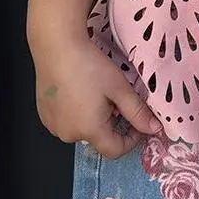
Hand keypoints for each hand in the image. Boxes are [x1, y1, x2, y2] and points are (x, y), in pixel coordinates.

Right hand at [32, 31, 161, 157]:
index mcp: (90, 130)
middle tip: (114, 98)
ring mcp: (53, 125)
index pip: (115, 150)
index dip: (131, 141)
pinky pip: (66, 121)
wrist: (57, 47)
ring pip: (82, 129)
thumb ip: (138, 113)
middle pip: (98, 138)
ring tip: (95, 92)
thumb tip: (155, 129)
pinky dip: (76, 113)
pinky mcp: (44, 115)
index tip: (138, 124)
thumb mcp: (120, 89)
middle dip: (112, 123)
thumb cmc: (89, 66)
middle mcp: (68, 134)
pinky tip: (78, 92)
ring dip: (93, 118)